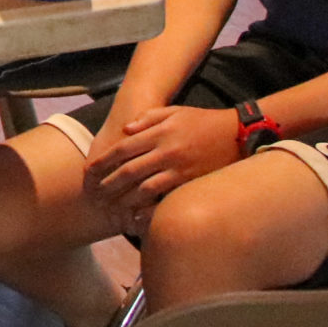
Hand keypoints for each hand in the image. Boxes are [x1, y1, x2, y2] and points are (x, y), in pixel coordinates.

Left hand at [87, 104, 240, 208]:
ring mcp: (178, 169)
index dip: (103, 161)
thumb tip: (125, 131)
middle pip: (128, 170)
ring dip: (123, 199)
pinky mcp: (190, 183)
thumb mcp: (174, 111)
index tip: (89, 172)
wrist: (238, 134)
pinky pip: (163, 198)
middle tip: (94, 193)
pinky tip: (135, 214)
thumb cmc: (203, 121)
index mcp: (160, 132)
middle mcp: (166, 151)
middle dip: (108, 183)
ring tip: (110, 206)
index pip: (123, 148)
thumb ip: (148, 119)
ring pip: (143, 188)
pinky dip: (147, 207)